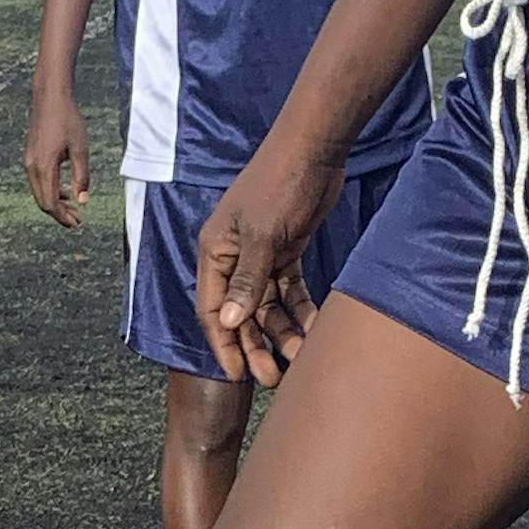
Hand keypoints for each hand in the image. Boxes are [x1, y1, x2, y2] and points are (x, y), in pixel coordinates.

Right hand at [25, 83, 89, 226]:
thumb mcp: (80, 150)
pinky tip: (65, 190)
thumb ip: (81, 177)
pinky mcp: (30, 157)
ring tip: (73, 208)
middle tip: (77, 221)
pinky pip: (38, 182)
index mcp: (44, 167)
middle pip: (42, 202)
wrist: (50, 98)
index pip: (50, 203)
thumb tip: (83, 200)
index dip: (63, 217)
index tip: (77, 223)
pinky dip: (50, 191)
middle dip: (59, 214)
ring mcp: (29, 162)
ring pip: (39, 193)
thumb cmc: (68, 121)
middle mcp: (32, 167)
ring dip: (55, 203)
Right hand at [196, 137, 344, 382]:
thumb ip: (247, 280)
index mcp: (215, 252)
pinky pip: (289, 289)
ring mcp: (260, 254)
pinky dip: (301, 308)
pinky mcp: (286, 250)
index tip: (238, 375)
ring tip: (302, 356)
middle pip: (241, 313)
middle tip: (273, 378)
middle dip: (255, 346)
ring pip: (268, 305)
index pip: (213, 309)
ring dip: (283, 331)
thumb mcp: (263, 236)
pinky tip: (315, 327)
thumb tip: (229, 322)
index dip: (224, 344)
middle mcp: (233, 257)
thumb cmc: (280, 186)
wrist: (314, 150)